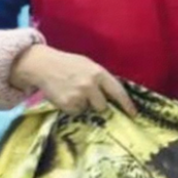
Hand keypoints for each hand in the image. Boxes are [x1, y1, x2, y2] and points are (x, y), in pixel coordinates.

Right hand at [9, 44, 136, 115]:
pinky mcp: (67, 105)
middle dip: (98, 104)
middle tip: (88, 96)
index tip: (134, 114)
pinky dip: (72, 107)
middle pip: (103, 106)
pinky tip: (66, 96)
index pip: (118, 91)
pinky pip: (76, 112)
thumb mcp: (89, 65)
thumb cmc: (68, 64)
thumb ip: (101, 78)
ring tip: (74, 92)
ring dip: (84, 105)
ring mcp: (78, 96)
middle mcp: (90, 85)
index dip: (127, 104)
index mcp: (99, 73)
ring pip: (89, 110)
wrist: (43, 65)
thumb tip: (113, 94)